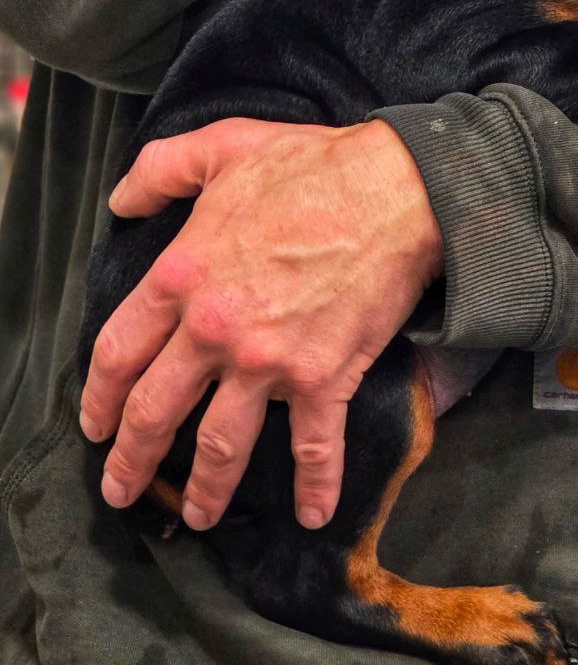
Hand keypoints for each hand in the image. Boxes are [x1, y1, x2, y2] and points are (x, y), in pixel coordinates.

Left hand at [79, 117, 442, 531]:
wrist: (395, 191)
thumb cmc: (313, 166)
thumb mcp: (223, 147)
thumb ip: (160, 169)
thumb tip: (122, 201)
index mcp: (182, 276)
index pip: (118, 351)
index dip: (99, 394)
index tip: (95, 421)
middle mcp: (215, 331)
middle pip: (155, 411)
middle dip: (132, 458)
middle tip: (122, 487)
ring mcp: (269, 362)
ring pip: (221, 445)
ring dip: (206, 488)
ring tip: (198, 516)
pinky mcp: (323, 379)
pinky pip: (315, 447)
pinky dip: (316, 486)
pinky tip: (312, 515)